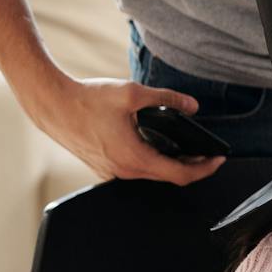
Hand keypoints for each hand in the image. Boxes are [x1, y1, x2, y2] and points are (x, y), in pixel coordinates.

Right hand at [27, 75, 224, 185]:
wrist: (52, 105)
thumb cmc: (87, 100)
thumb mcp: (133, 94)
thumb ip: (167, 99)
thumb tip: (192, 105)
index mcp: (134, 158)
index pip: (180, 175)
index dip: (205, 169)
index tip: (219, 158)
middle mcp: (123, 170)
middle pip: (168, 177)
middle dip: (193, 166)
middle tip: (208, 153)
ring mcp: (111, 171)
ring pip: (151, 174)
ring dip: (172, 165)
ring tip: (188, 150)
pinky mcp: (103, 166)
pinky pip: (136, 170)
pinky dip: (153, 162)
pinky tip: (159, 148)